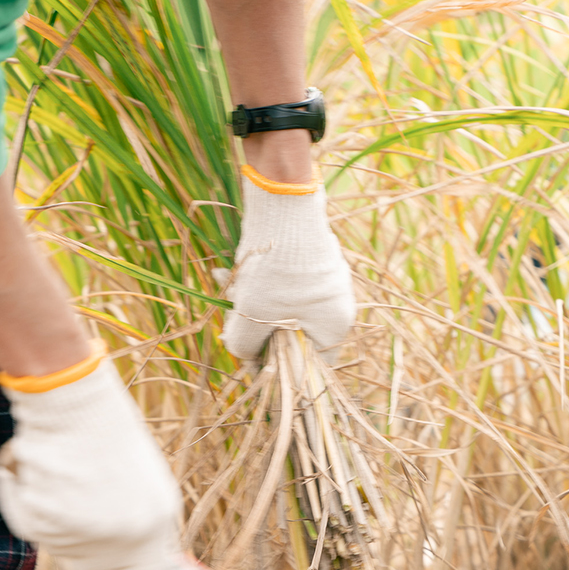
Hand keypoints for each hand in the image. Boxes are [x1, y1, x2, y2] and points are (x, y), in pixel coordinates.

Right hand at [0, 346, 182, 569]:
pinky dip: (25, 503)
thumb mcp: (142, 484)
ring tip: (63, 477)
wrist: (72, 402)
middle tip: (71, 516)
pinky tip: (36, 473)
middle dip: (81, 551)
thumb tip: (135, 558)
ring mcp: (85, 535)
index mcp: (157, 523)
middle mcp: (125, 536)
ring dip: (56, 522)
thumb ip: (140, 524)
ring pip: (59, 549)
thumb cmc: (108, 434)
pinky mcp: (45, 526)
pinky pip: (30, 527)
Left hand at [221, 166, 354, 364]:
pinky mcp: (315, 258)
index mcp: (335, 326)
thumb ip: (244, 348)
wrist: (282, 201)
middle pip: (294, 335)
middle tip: (231, 320)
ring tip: (228, 287)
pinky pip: (286, 284)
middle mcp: (340, 305)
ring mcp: (329, 279)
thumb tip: (242, 360)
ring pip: (285, 307)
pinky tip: (236, 270)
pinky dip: (262, 283)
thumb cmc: (271, 269)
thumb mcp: (249, 317)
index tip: (250, 359)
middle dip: (257, 329)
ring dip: (254, 303)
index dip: (278, 369)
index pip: (311, 367)